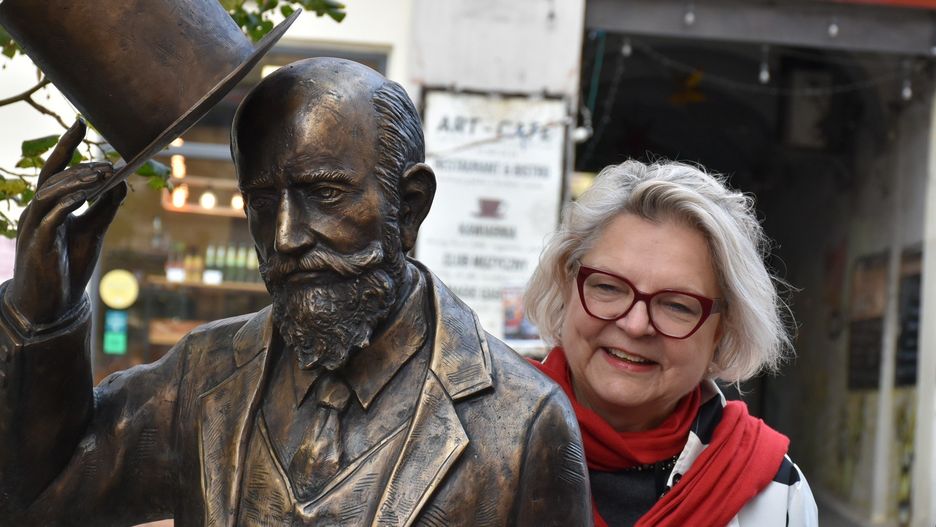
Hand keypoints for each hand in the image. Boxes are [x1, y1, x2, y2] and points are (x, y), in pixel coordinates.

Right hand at [6, 119, 127, 326]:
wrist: (53, 304)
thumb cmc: (68, 265)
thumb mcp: (93, 231)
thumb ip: (105, 207)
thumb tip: (122, 180)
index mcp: (49, 206)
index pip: (54, 169)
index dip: (66, 146)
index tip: (80, 123)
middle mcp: (37, 212)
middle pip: (53, 178)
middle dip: (80, 167)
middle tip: (108, 164)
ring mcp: (34, 227)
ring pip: (47, 193)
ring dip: (74, 181)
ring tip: (100, 175)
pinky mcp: (38, 244)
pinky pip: (50, 218)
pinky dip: (67, 204)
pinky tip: (86, 196)